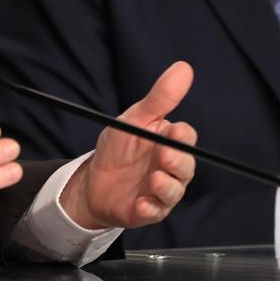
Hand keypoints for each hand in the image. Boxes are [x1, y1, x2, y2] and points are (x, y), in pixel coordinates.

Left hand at [60, 61, 196, 228]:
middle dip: (177, 162)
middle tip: (164, 157)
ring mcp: (161, 192)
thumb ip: (159, 97)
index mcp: (169, 143)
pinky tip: (141, 203)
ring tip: (153, 180)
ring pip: (174, 191)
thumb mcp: (135, 119)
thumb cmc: (119, 147)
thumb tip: (184, 67)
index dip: (182, 136)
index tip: (174, 131)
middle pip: (185, 166)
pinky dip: (149, 208)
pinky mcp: (148, 211)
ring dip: (166, 187)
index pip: (186, 138)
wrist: (94, 180)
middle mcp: (171, 168)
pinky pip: (155, 212)